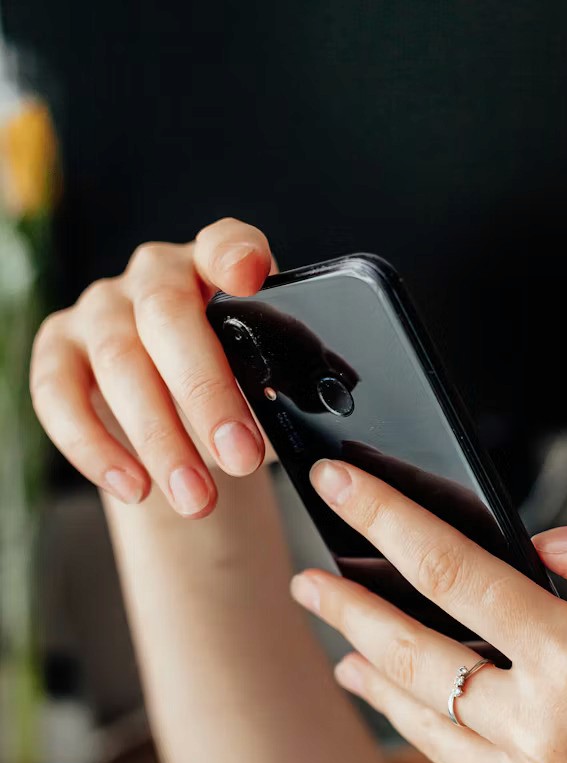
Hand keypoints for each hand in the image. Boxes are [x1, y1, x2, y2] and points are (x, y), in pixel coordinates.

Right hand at [29, 217, 279, 517]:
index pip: (225, 244)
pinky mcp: (58, 349)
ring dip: (159, 439)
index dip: (234, 255)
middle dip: (205, 394)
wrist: (183, 422)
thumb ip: (279, 388)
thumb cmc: (234, 394)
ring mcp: (100, 309)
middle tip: (239, 459)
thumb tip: (292, 421)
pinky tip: (135, 488)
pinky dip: (95, 448)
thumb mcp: (266, 387)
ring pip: (118, 364)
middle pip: (167, 318)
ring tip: (196, 499)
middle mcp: (154, 276)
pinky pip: (59, 395)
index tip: (249, 276)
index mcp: (215, 270)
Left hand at [291, 456, 566, 762]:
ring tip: (342, 655)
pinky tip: (442, 724)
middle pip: (409, 656)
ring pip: (423, 726)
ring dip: (374, 682)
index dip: (383, 518)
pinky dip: (450, 740)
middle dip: (346, 609)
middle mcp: (540, 735)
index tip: (339, 485)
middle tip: (305, 581)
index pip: (452, 572)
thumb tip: (553, 542)